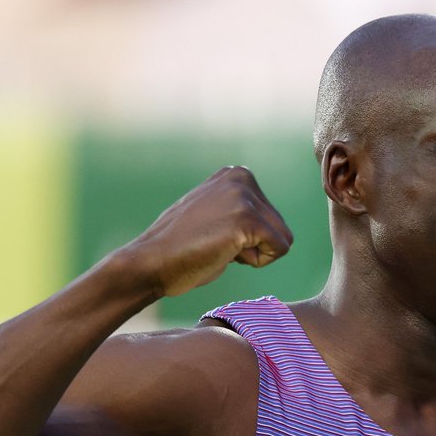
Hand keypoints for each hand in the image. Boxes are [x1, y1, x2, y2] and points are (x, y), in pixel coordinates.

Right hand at [120, 166, 293, 298]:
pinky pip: (278, 250)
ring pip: (282, 240)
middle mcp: (242, 177)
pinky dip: (255, 261)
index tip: (214, 235)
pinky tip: (224, 253)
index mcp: (236, 174)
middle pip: (281, 227)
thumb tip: (269, 224)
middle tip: (215, 244)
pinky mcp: (247, 218)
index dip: (247, 238)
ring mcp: (244, 196)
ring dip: (254, 254)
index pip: (271, 217)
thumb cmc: (181, 248)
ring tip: (218, 247)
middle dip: (254, 246)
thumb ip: (239, 209)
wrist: (152, 262)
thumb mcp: (216, 214)